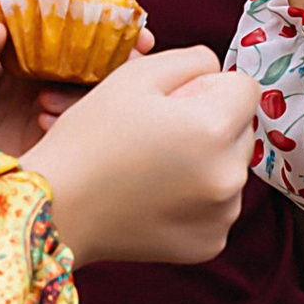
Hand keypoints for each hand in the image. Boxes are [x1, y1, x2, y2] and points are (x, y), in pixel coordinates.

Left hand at [0, 16, 160, 160]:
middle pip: (98, 62)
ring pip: (95, 96)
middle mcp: (47, 78)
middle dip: (120, 58)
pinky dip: (74, 124)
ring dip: (84, 94)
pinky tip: (44, 125)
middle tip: (130, 58)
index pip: (75, 29)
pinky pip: (81, 132)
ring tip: (42, 104)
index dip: (106, 23)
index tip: (133, 25)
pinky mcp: (52, 146)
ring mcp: (52, 112)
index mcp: (27, 50)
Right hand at [22, 47, 255, 266]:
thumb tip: (217, 71)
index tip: (176, 101)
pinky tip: (157, 197)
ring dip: (208, 162)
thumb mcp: (135, 76)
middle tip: (161, 135)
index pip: (246, 88)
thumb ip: (191, 60)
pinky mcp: (210, 244)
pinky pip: (218, 206)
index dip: (210, 86)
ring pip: (232, 169)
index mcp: (213, 127)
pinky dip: (198, 199)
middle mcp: (229, 175)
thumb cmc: (89, 138)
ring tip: (155, 168)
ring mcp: (222, 215)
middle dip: (214, 124)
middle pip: (243, 130)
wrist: (57, 209)